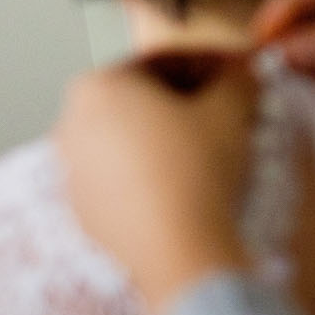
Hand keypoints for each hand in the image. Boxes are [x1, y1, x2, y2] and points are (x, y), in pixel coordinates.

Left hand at [51, 51, 258, 314]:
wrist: (180, 252)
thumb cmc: (196, 174)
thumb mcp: (230, 109)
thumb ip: (236, 78)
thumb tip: (242, 73)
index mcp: (97, 86)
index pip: (162, 62)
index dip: (209, 65)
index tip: (234, 75)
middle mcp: (71, 125)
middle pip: (140, 100)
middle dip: (183, 101)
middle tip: (224, 111)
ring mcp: (72, 172)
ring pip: (129, 141)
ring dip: (166, 138)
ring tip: (209, 150)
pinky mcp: (84, 211)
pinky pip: (122, 180)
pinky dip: (151, 174)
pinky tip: (187, 185)